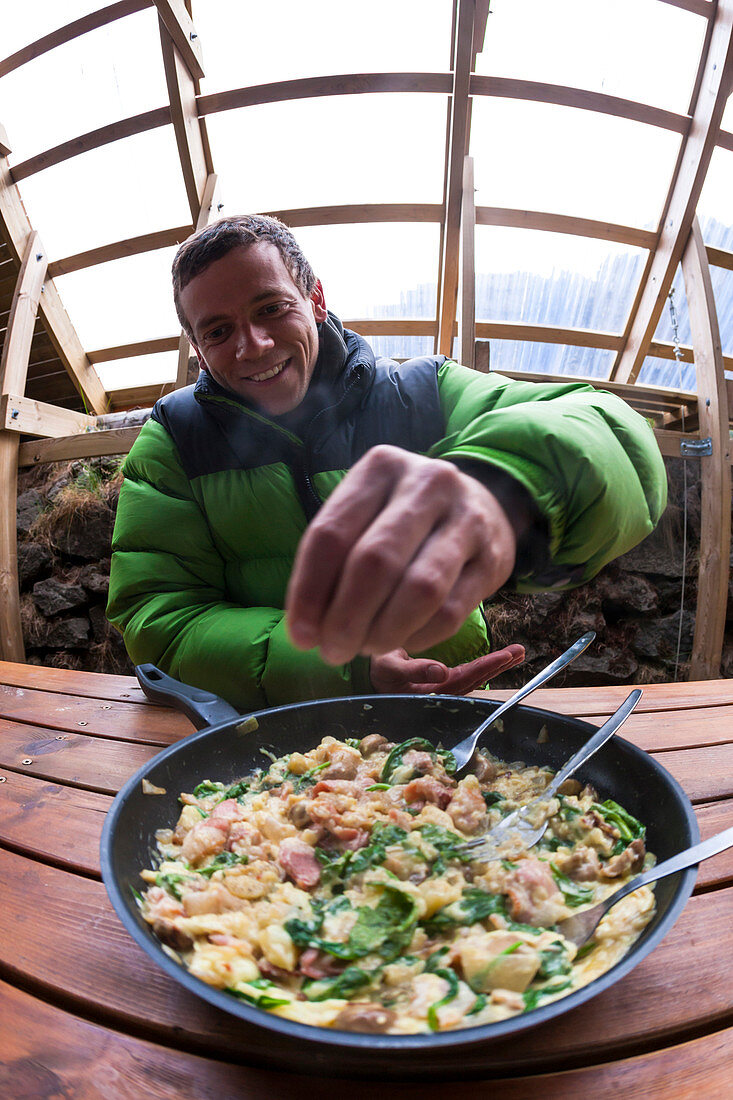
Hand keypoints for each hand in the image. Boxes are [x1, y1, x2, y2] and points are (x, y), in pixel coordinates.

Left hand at [286, 445, 520, 664]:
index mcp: (381, 467)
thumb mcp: (366, 515)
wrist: (485, 504)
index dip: (309, 591)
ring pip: (420, 589)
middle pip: (376, 562)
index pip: (332, 534)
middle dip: (346, 618)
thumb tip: (307, 630)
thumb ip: (333, 561)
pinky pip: (451, 612)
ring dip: (384, 632)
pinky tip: (402, 640)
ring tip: (366, 648)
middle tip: (333, 651)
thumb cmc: (405, 517)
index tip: (299, 636)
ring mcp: (467, 519)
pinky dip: (418, 637)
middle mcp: (428, 483)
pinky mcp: (494, 558)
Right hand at [370, 645, 524, 694]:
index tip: (506, 655)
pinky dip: (485, 665)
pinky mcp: (443, 681)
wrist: (369, 675)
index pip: (464, 677)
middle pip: (476, 679)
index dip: (486, 666)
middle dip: (499, 664)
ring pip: (475, 677)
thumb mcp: (391, 666)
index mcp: (430, 690)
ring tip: (516, 652)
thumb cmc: (378, 670)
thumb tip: (442, 671)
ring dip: (496, 664)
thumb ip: (416, 668)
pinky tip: (499, 658)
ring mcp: (443, 688)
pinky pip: (469, 674)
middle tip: (520, 651)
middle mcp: (441, 692)